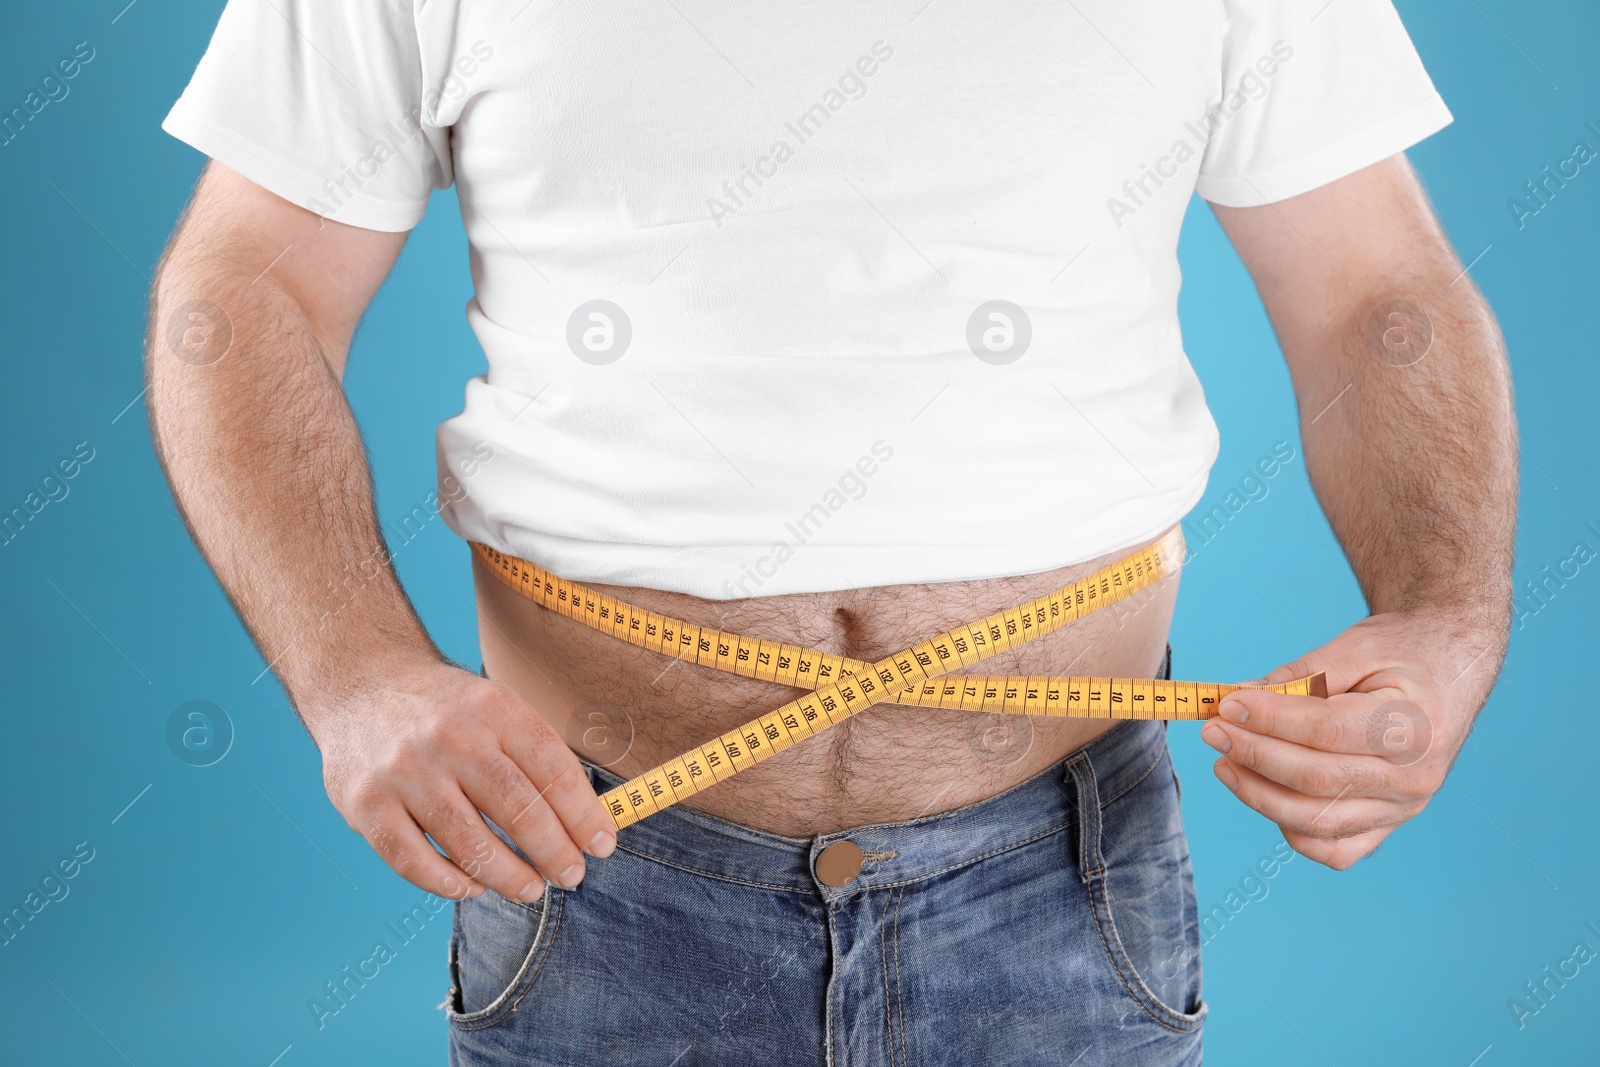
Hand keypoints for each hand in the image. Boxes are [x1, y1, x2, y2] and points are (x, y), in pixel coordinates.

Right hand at [307, 661, 618, 901]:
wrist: (361, 682)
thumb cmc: (445, 709)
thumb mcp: (496, 706)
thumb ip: (536, 755)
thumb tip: (585, 822)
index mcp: (495, 709)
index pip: (554, 771)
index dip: (585, 816)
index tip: (602, 846)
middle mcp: (451, 738)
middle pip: (520, 810)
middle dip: (555, 852)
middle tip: (572, 875)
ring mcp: (405, 772)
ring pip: (470, 844)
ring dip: (509, 876)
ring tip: (531, 889)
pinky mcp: (366, 804)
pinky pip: (414, 862)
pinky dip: (449, 883)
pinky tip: (472, 886)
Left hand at [1198, 611, 1504, 869]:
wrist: (1451, 670)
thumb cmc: (1404, 653)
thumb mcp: (1357, 646)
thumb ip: (1301, 675)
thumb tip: (1240, 699)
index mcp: (1415, 726)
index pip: (1327, 731)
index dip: (1270, 719)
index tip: (1227, 703)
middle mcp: (1416, 777)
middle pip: (1317, 779)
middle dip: (1254, 755)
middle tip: (1213, 730)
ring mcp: (1405, 808)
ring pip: (1318, 821)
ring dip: (1259, 794)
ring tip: (1225, 762)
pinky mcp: (1390, 824)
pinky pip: (1335, 848)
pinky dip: (1292, 831)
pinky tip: (1264, 794)